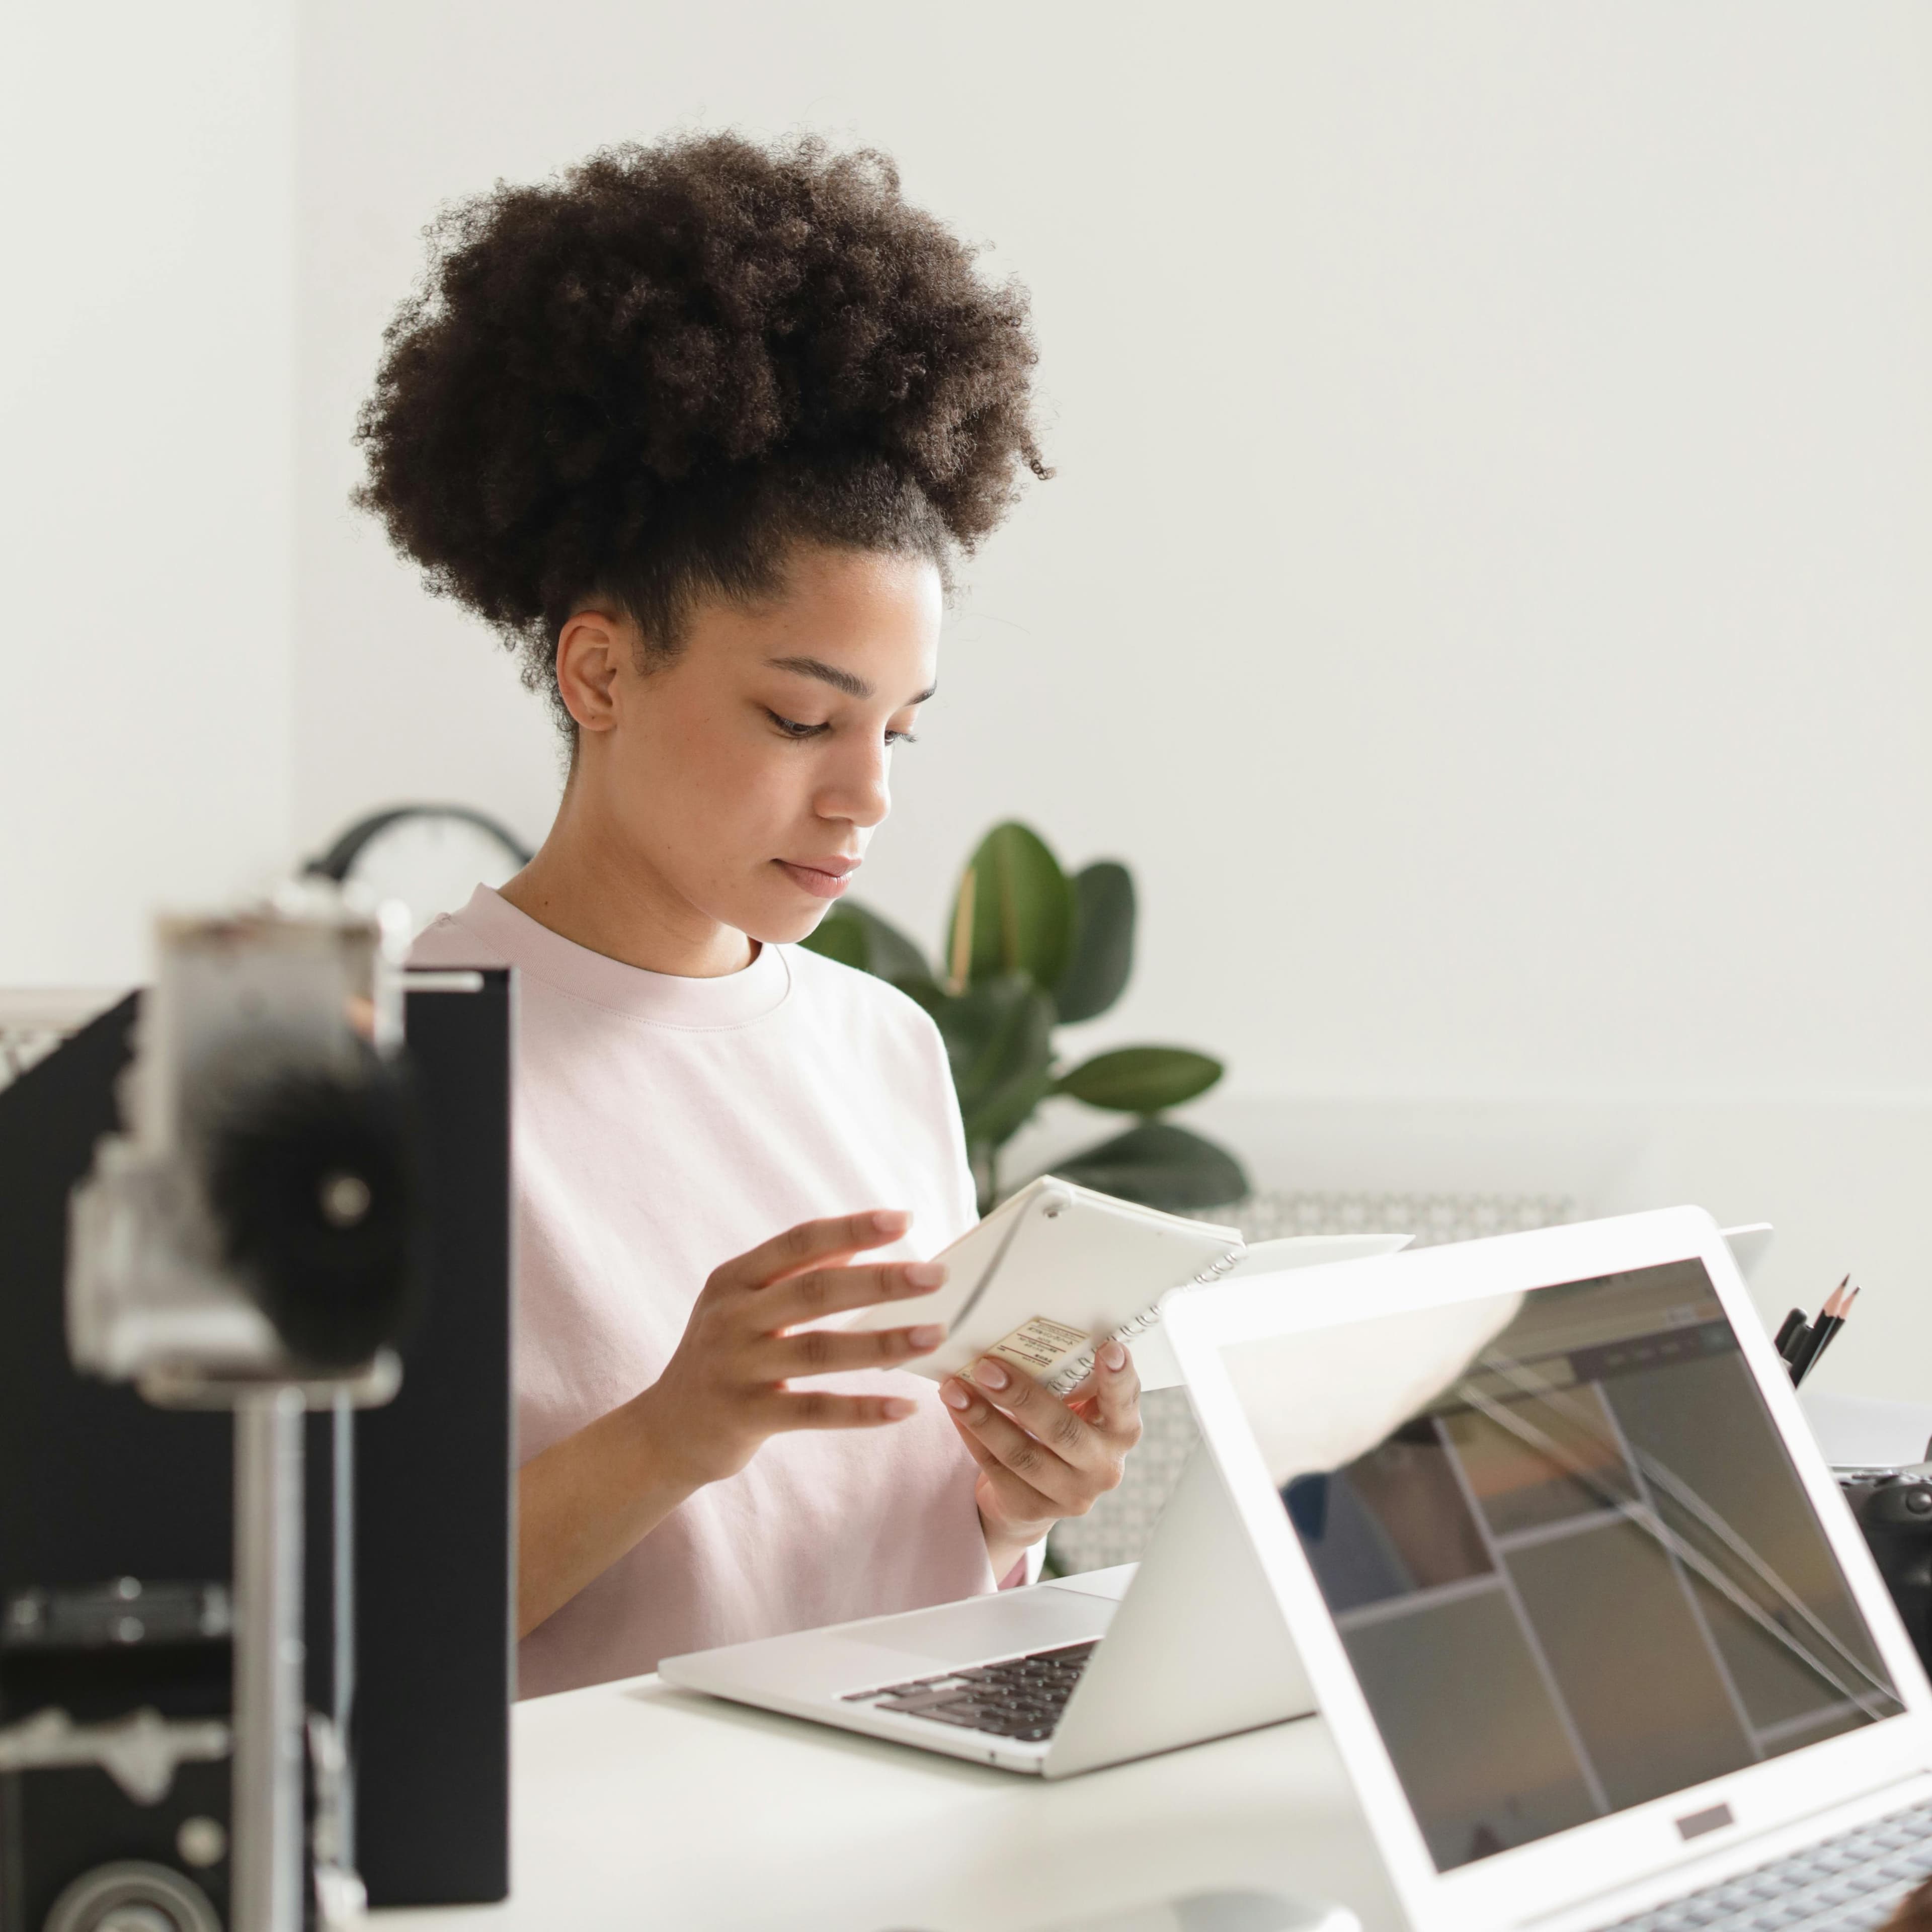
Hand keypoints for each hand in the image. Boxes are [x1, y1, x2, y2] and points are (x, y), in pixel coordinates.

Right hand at [634, 1210, 948, 1489]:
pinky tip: (905, 1407)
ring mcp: (736, 1368)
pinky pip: (815, 1411)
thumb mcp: (743, 1305)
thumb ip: (794, 1275)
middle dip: (880, 1280)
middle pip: (815, 1291)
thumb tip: (859, 1241)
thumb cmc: (722, 1357)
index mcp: (734, 1280)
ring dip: (883, 1342)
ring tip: (934, 1335)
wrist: (666, 1431)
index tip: (905, 1220)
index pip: (799, 1242)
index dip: (852, 1229)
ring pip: (820, 1350)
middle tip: (937, 1275)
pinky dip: (862, 1409)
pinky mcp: (746, 1416)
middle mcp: (731, 1318)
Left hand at [939, 1340, 1142, 1576]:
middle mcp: (1104, 1467)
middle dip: (1021, 1396)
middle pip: (1062, 1430)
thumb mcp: (1078, 1408)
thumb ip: (1071, 1380)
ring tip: (953, 1389)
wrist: (1039, 1495)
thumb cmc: (1060, 1429)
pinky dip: (971, 1437)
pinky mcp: (1033, 1510)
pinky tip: (955, 1412)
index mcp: (1122, 1430)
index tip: (1109, 1348)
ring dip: (983, 1418)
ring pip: (1022, 1454)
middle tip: (985, 1366)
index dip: (1119, 1377)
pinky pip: (996, 1470)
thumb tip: (1024, 1330)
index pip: (1124, 1401)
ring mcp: (1070, 1495)